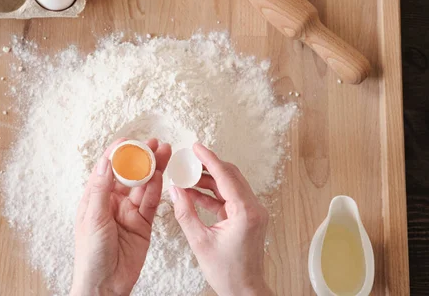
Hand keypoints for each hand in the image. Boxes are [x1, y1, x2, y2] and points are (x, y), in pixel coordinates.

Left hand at [71, 138, 171, 295]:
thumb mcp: (92, 218)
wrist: (105, 286)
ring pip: (143, 186)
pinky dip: (157, 188)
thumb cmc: (90, 255)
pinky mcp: (143, 224)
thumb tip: (106, 161)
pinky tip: (161, 175)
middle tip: (154, 143)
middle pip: (129, 175)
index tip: (128, 141)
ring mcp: (129, 212)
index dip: (118, 154)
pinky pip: (151, 203)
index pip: (107, 170)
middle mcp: (113, 202)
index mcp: (95, 198)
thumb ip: (101, 189)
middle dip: (141, 158)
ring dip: (154, 169)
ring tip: (165, 152)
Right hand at [169, 143, 272, 295]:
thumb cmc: (227, 272)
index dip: (209, 159)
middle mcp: (253, 208)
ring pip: (230, 186)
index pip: (225, 176)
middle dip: (209, 166)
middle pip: (230, 176)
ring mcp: (252, 213)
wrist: (244, 290)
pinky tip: (194, 194)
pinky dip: (213, 194)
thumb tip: (175, 190)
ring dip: (209, 180)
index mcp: (245, 212)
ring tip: (187, 176)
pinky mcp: (248, 218)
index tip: (196, 147)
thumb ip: (186, 212)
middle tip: (189, 159)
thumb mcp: (199, 241)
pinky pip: (229, 198)